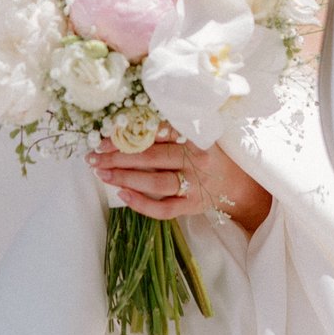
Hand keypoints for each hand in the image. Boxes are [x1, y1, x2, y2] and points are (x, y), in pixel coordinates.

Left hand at [89, 127, 272, 233]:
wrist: (239, 184)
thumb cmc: (210, 154)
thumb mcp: (198, 134)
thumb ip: (170, 130)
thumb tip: (128, 125)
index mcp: (196, 137)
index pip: (156, 134)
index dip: (128, 135)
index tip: (103, 137)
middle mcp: (197, 160)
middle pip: (152, 157)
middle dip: (119, 156)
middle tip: (94, 157)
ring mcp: (196, 185)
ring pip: (156, 182)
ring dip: (126, 177)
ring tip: (102, 174)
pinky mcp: (193, 206)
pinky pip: (164, 209)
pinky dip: (142, 203)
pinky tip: (123, 195)